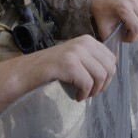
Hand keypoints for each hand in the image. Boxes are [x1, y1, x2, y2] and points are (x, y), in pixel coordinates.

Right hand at [0, 34, 116, 110]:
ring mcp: (76, 52)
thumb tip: (111, 71)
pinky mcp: (68, 64)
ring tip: (83, 94)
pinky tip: (76, 96)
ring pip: (101, 76)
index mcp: (88, 40)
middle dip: (102, 85)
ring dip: (93, 91)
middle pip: (109, 68)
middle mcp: (84, 43)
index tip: (94, 84)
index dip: (106, 76)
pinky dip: (84, 94)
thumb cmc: (51, 68)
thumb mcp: (75, 57)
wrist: (26, 71)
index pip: (112, 59)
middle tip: (89, 92)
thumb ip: (91, 60)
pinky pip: (88, 83)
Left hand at [90, 0, 137, 42]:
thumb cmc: (100, 13)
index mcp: (124, 8)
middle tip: (127, 35)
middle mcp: (133, 2)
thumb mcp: (104, 29)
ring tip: (129, 28)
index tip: (124, 39)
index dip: (133, 37)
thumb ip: (113, 41)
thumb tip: (117, 56)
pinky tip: (132, 21)